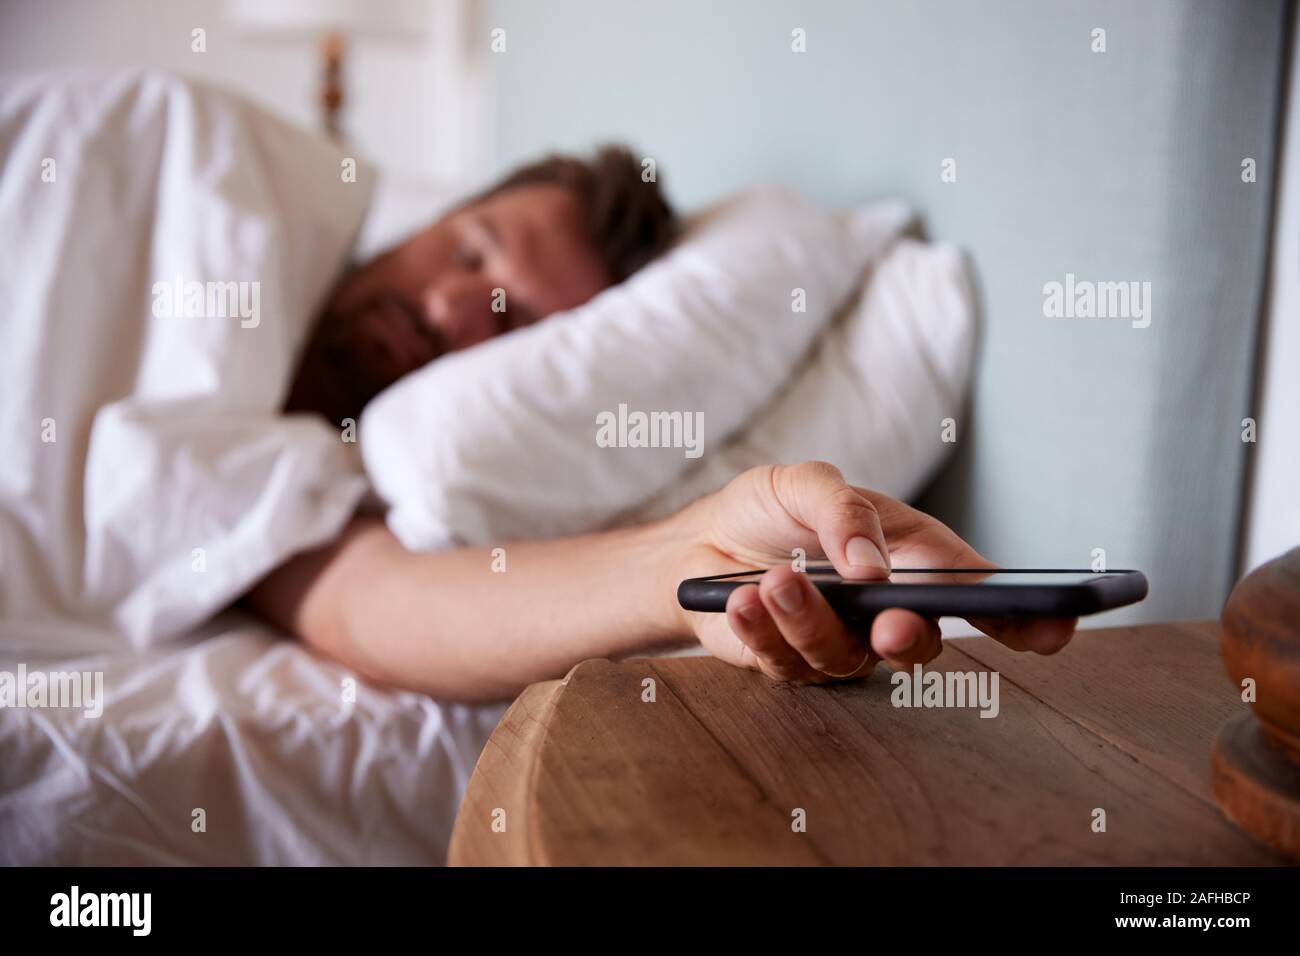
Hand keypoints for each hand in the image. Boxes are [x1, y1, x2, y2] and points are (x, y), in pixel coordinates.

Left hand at [672, 461, 1075, 683]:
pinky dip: (764, 628)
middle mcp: (885, 611)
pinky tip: (743, 599)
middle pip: (920, 644)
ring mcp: (839, 643)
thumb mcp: (805, 481)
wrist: (699, 540)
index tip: (1058, 626)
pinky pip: (785, 662)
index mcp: (911, 560)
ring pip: (845, 657)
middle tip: (890, 621)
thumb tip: (873, 566)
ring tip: (778, 580)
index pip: (977, 594)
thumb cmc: (770, 508)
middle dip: (909, 637)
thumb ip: (844, 510)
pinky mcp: (790, 664)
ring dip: (810, 620)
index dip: (1025, 616)